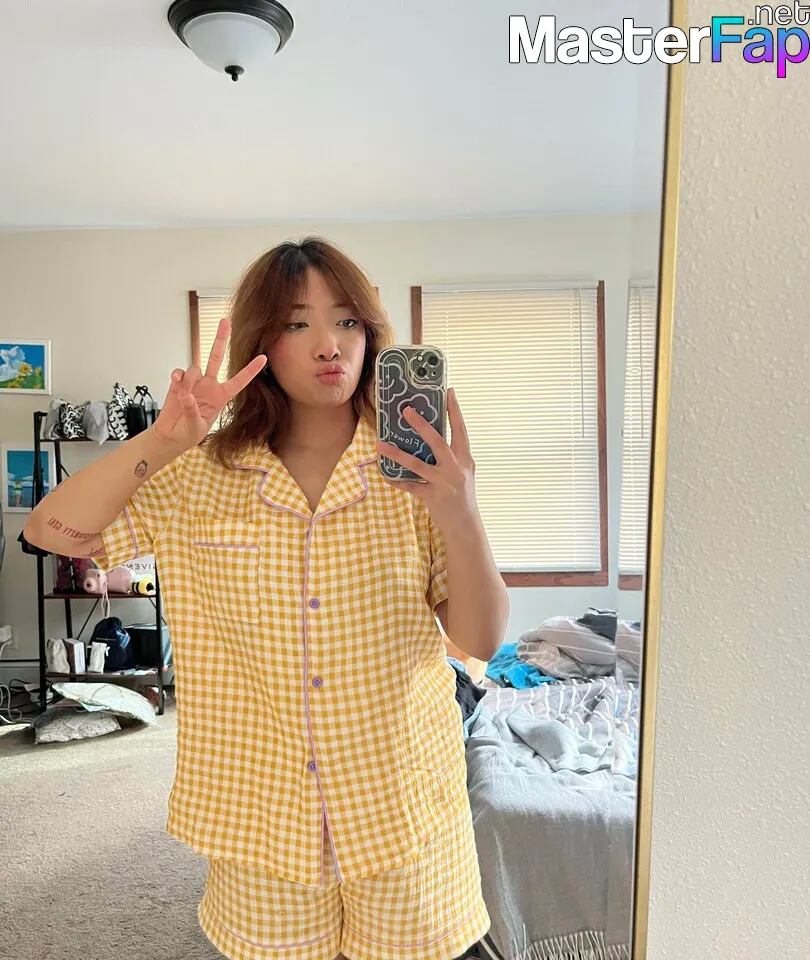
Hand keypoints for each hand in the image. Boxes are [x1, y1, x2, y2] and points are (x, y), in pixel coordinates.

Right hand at [153, 317, 266, 452]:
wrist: (171, 435)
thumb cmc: (189, 433)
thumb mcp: (196, 427)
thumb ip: (193, 411)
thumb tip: (188, 396)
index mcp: (221, 396)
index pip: (239, 380)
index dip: (251, 370)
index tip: (263, 358)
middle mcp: (209, 385)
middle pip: (216, 357)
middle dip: (221, 339)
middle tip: (226, 322)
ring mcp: (194, 383)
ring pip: (195, 368)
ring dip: (190, 379)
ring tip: (184, 394)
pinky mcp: (178, 383)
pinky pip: (180, 373)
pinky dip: (177, 376)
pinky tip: (175, 381)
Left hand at [377, 387, 478, 535]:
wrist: (466, 525)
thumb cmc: (462, 495)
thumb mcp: (463, 472)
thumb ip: (451, 456)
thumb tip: (431, 436)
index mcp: (465, 458)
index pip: (460, 429)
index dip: (455, 410)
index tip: (449, 391)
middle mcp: (456, 468)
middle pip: (437, 441)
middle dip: (421, 425)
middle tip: (406, 411)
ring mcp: (444, 483)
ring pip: (417, 464)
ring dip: (398, 454)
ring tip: (381, 445)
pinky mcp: (433, 497)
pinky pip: (411, 486)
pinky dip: (397, 481)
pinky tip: (386, 476)